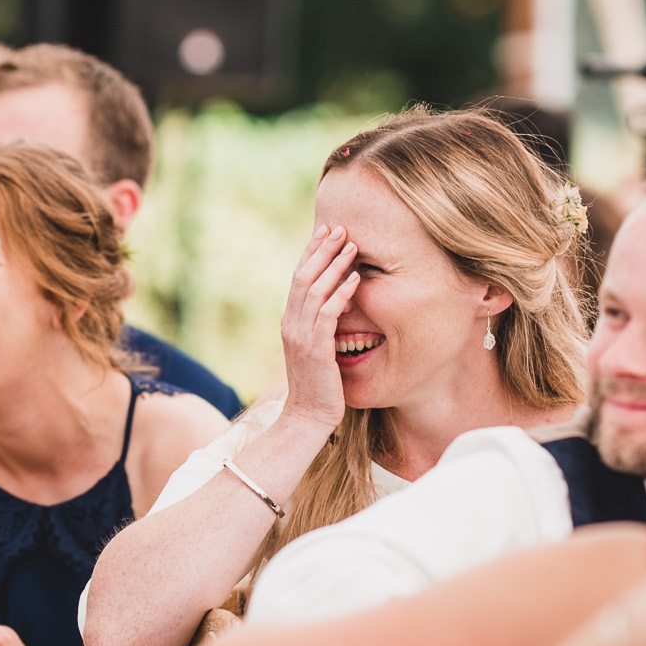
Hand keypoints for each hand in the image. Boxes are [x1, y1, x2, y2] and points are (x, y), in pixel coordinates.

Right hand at [276, 224, 359, 433]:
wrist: (306, 417)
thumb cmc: (317, 386)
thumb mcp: (315, 349)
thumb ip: (319, 325)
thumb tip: (336, 302)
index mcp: (289, 321)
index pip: (298, 278)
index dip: (312, 252)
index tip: (326, 232)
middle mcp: (291, 324)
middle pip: (303, 276)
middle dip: (322, 250)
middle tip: (340, 228)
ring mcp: (301, 336)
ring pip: (315, 290)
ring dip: (334, 266)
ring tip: (352, 246)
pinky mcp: (316, 349)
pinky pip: (328, 314)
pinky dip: (342, 294)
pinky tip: (356, 280)